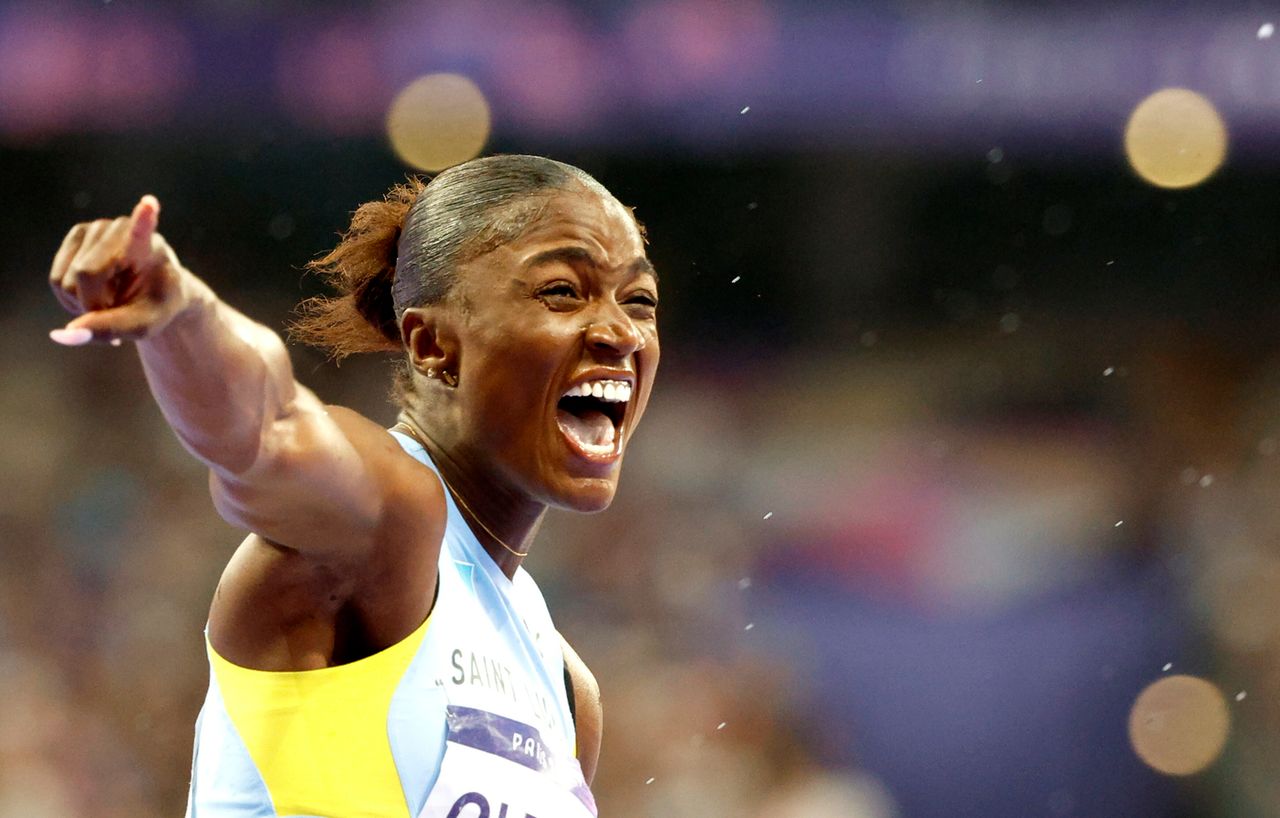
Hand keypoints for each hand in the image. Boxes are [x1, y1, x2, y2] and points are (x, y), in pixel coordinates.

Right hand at [49, 195, 193, 344]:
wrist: (155, 290)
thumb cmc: (156, 306)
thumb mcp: (143, 326)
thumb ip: (108, 329)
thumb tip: (65, 334)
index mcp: (149, 248)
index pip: (143, 232)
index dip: (143, 219)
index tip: (150, 204)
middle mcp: (120, 229)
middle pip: (84, 275)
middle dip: (94, 304)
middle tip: (118, 309)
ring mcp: (95, 228)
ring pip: (66, 282)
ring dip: (82, 303)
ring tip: (110, 299)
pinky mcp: (77, 235)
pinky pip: (56, 280)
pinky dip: (71, 297)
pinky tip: (93, 292)